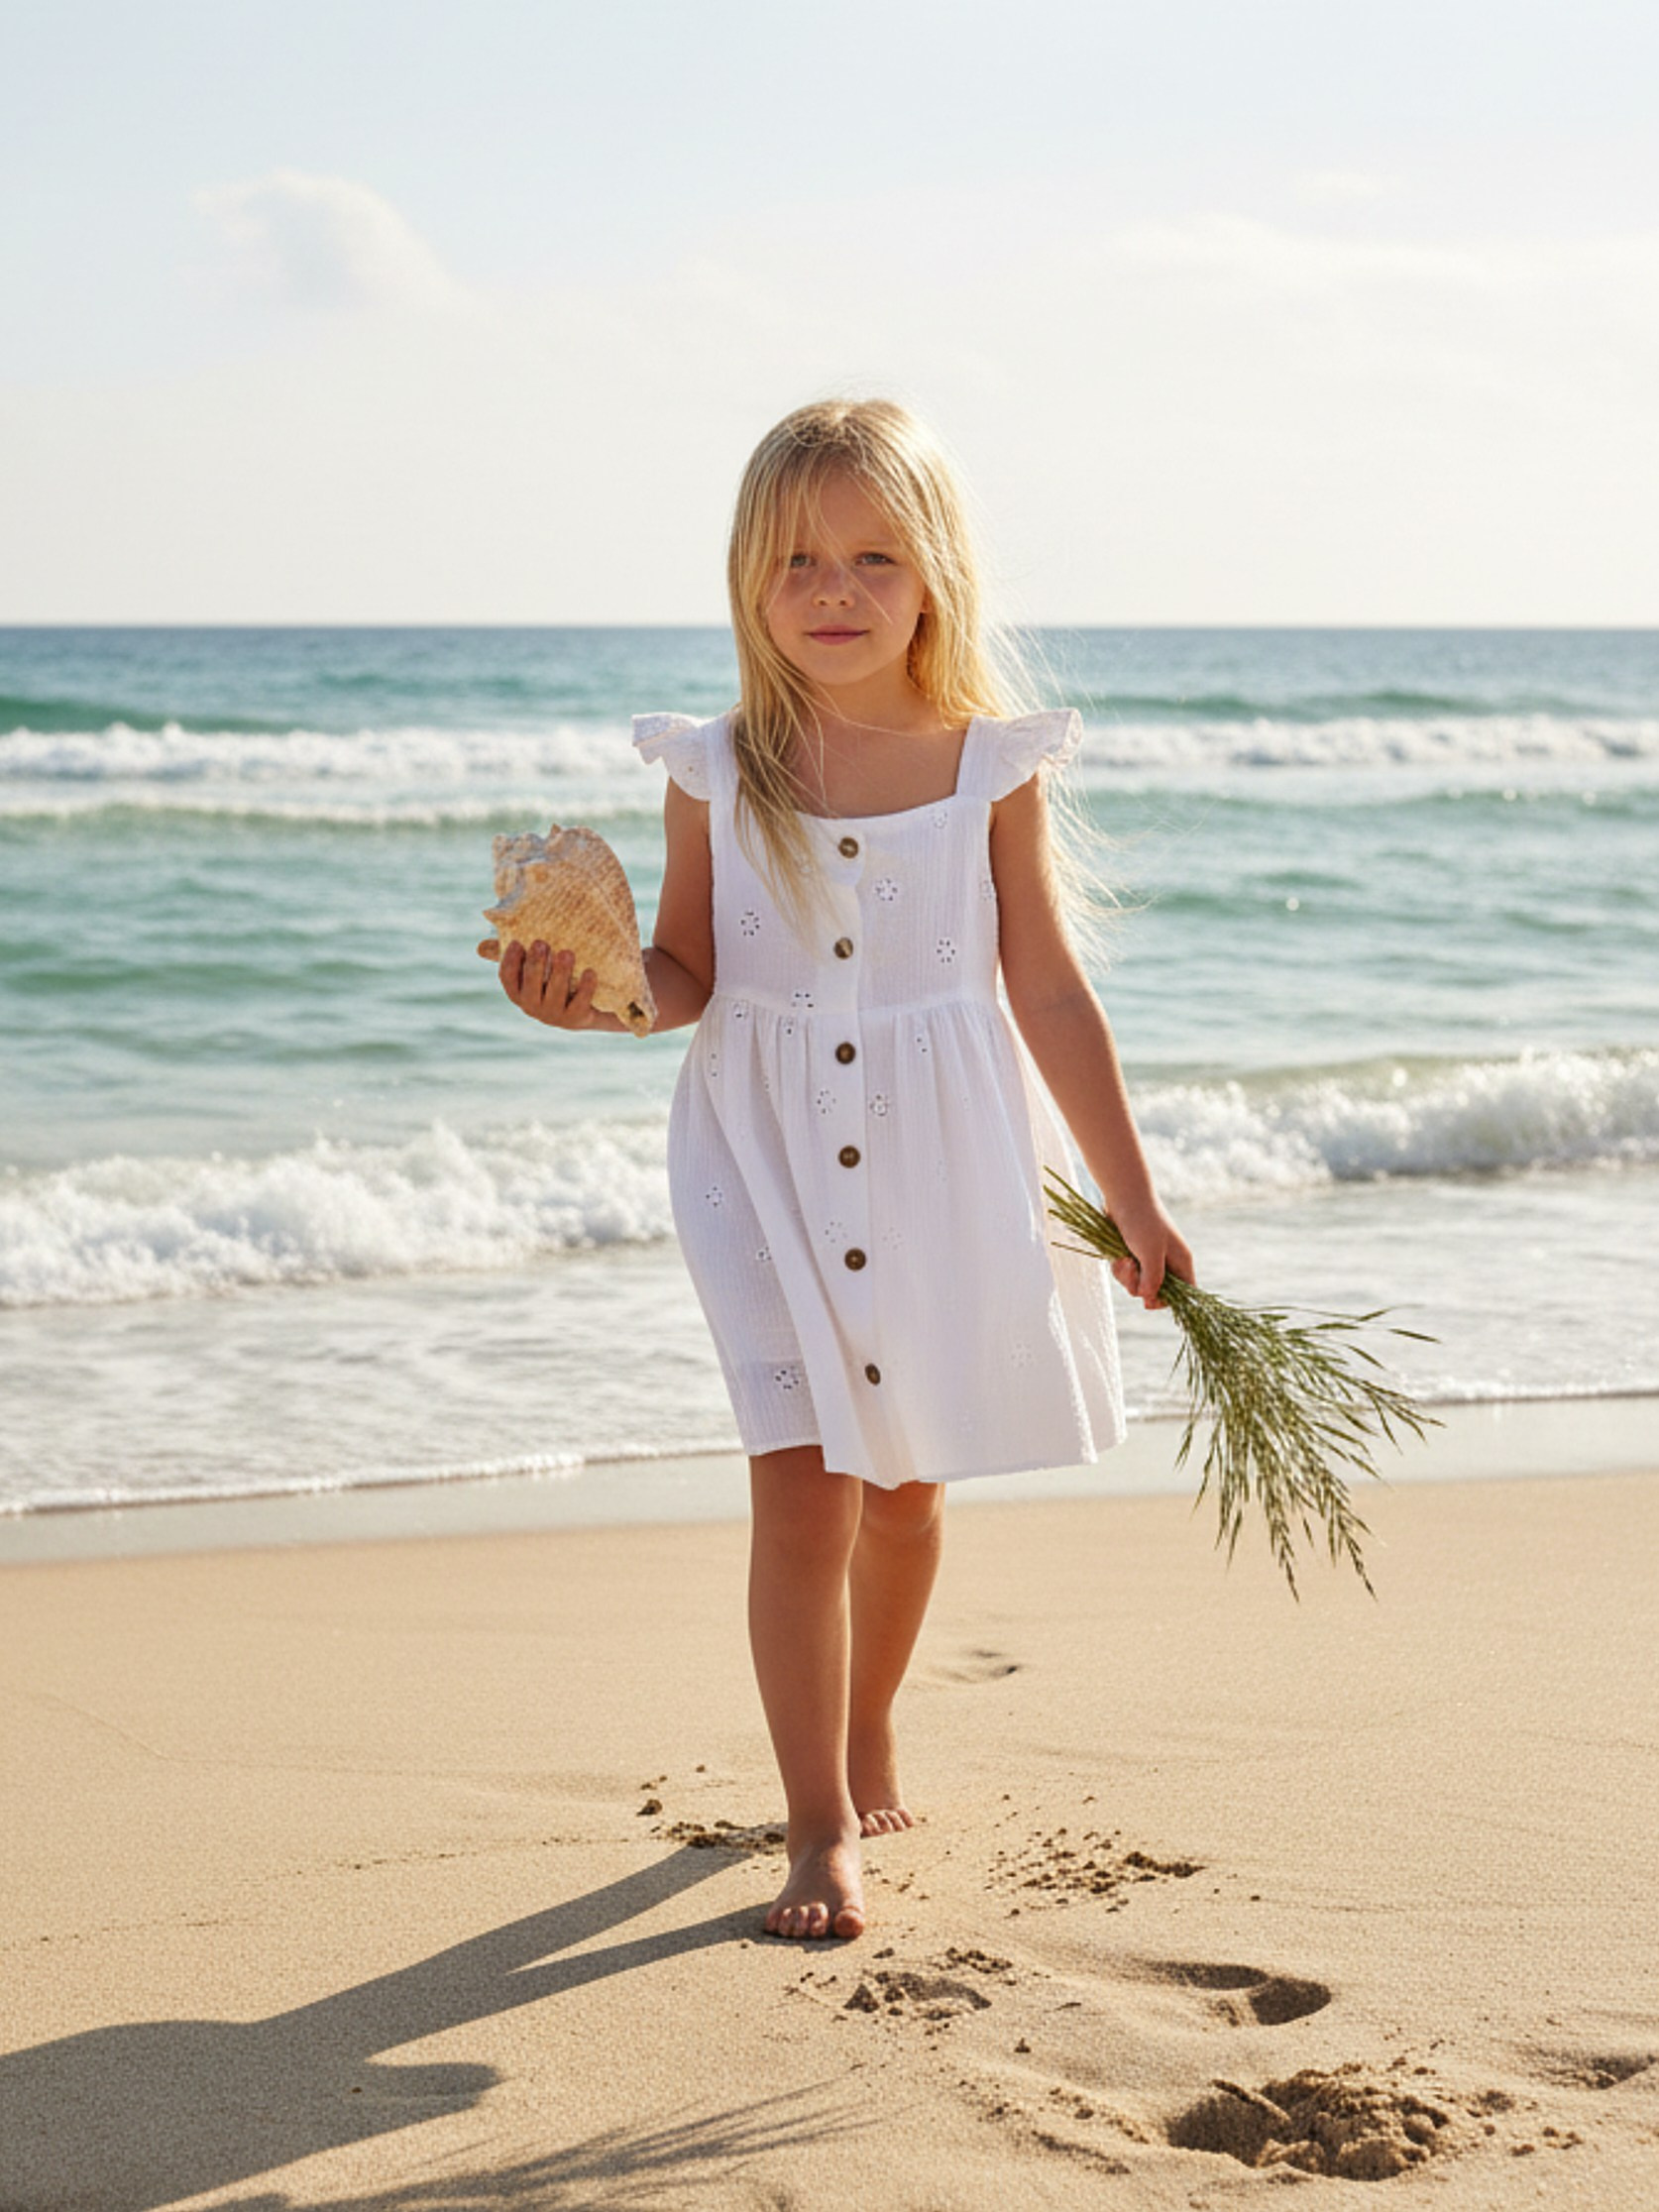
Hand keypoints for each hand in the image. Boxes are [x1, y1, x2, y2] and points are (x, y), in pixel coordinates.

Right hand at [477, 936, 601, 1028]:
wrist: (587, 1008)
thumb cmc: (555, 980)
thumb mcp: (536, 969)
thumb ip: (515, 956)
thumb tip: (480, 947)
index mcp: (520, 993)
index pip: (508, 979)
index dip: (510, 962)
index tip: (517, 943)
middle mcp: (534, 1007)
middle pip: (531, 986)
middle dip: (535, 964)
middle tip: (541, 943)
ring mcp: (555, 1015)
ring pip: (555, 994)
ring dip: (560, 973)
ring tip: (567, 953)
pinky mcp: (577, 1018)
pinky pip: (580, 1003)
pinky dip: (585, 987)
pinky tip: (590, 972)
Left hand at [1106, 1201, 1194, 1310]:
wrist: (1123, 1195)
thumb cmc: (1142, 1221)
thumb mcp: (1150, 1254)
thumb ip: (1153, 1279)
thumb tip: (1147, 1298)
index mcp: (1180, 1262)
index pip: (1183, 1293)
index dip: (1167, 1301)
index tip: (1148, 1302)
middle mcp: (1167, 1262)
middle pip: (1155, 1291)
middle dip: (1139, 1286)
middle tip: (1131, 1270)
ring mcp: (1149, 1257)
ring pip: (1137, 1282)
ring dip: (1126, 1276)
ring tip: (1122, 1259)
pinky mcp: (1133, 1253)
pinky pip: (1126, 1272)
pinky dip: (1119, 1267)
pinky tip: (1116, 1256)